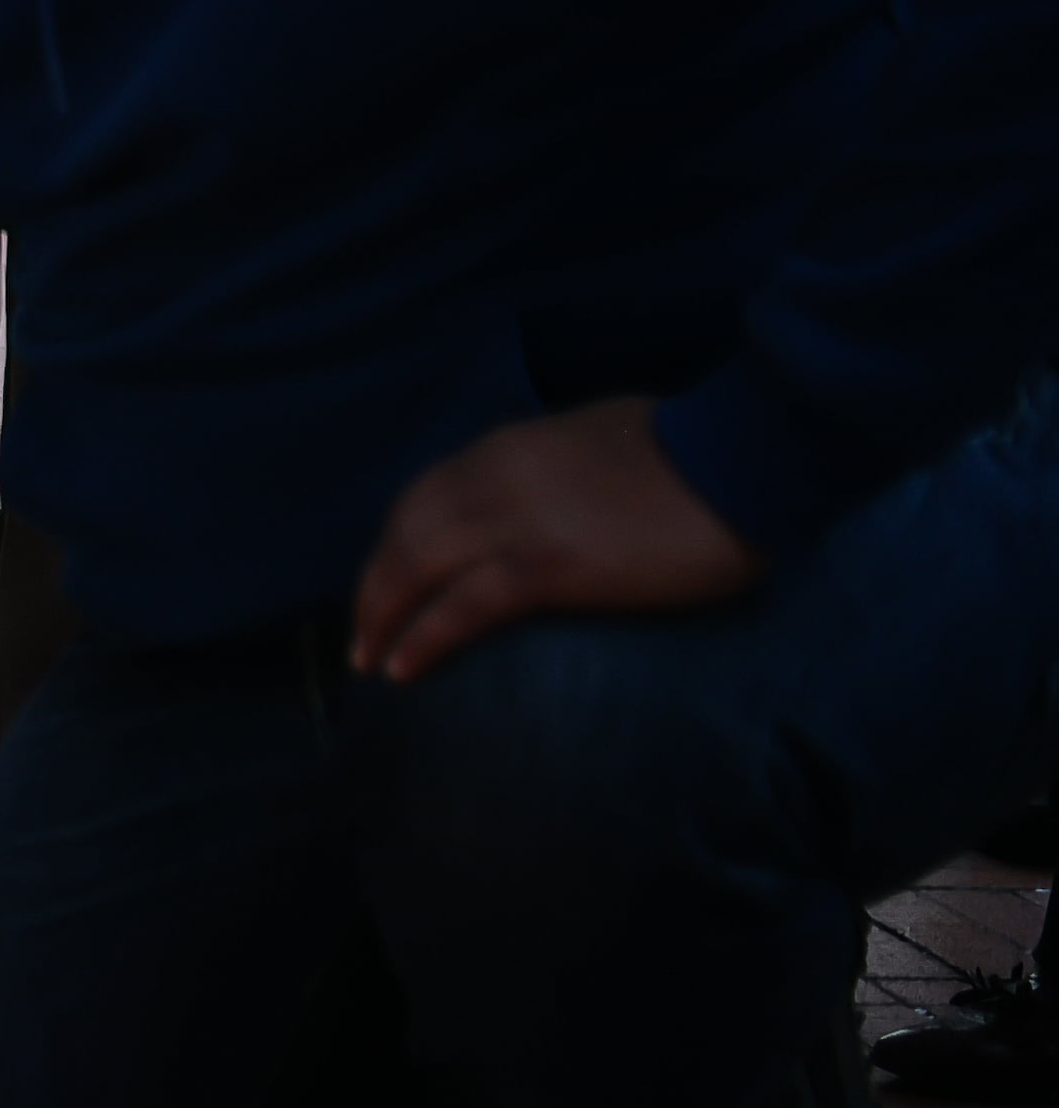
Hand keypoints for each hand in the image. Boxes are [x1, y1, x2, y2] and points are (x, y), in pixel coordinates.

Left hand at [346, 397, 761, 685]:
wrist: (746, 457)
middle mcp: (497, 478)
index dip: (391, 548)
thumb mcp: (595, 438)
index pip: (419, 500)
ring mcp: (521, 520)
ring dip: (383, 621)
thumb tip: (534, 499)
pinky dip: (426, 637)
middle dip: (374, 591)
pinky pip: (465, 606)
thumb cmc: (692, 451)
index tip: (382, 586)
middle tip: (361, 637)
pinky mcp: (552, 565)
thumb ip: (548, 467)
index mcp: (505, 448)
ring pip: (419, 572)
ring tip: (371, 663)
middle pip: (405, 538)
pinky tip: (404, 669)